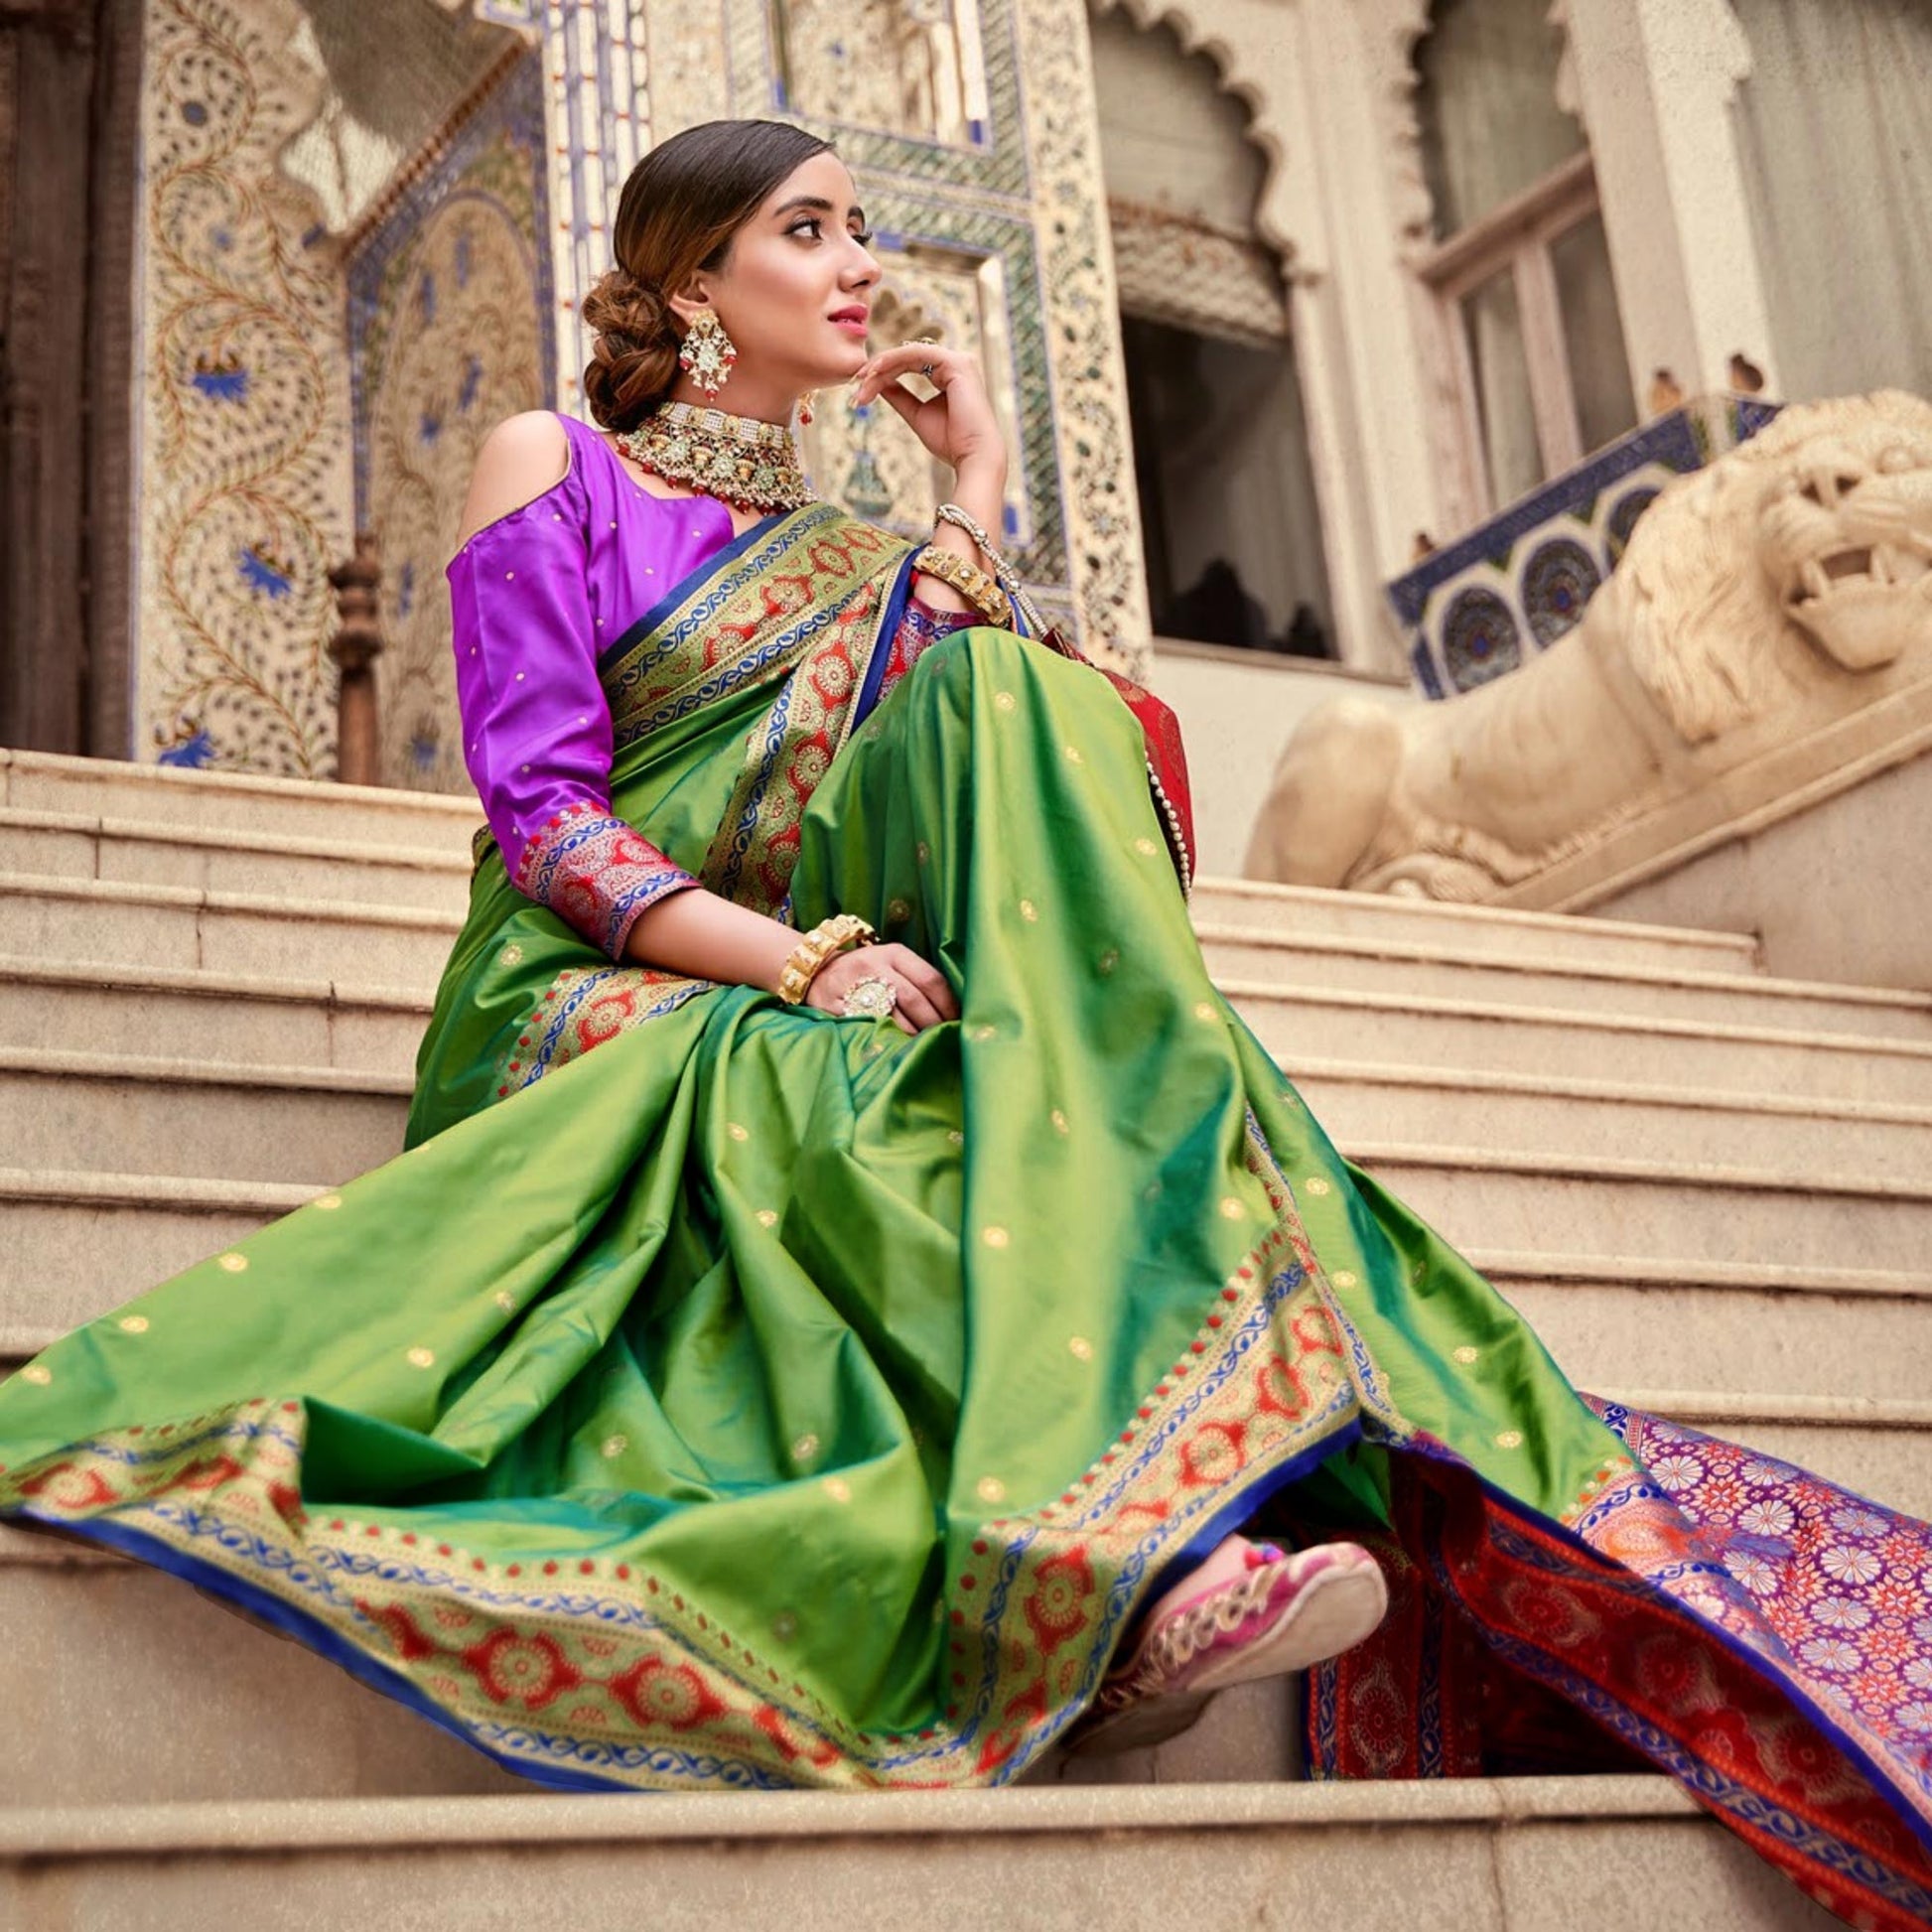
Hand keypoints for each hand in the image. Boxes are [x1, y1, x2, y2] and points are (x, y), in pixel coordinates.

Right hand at [806, 942, 958, 1035]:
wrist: (816, 971)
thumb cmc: (867, 971)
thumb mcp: (892, 962)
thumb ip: (918, 979)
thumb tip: (952, 1011)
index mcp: (894, 953)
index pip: (930, 979)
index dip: (948, 1005)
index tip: (958, 1022)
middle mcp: (874, 966)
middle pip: (914, 1000)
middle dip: (933, 1024)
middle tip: (943, 1039)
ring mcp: (852, 986)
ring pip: (892, 1018)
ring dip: (912, 1036)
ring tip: (924, 1046)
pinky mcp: (834, 1006)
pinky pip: (866, 1028)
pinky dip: (885, 1040)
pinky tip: (897, 1048)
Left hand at [851, 343, 1007, 483]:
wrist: (973, 457)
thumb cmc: (951, 442)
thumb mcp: (916, 415)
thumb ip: (900, 397)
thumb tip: (877, 384)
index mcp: (949, 374)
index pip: (909, 365)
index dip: (883, 373)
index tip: (859, 390)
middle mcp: (955, 363)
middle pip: (906, 357)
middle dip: (878, 368)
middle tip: (854, 382)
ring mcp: (958, 360)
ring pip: (909, 353)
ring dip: (882, 365)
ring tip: (862, 379)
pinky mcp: (956, 363)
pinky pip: (917, 354)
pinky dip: (894, 360)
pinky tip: (876, 371)